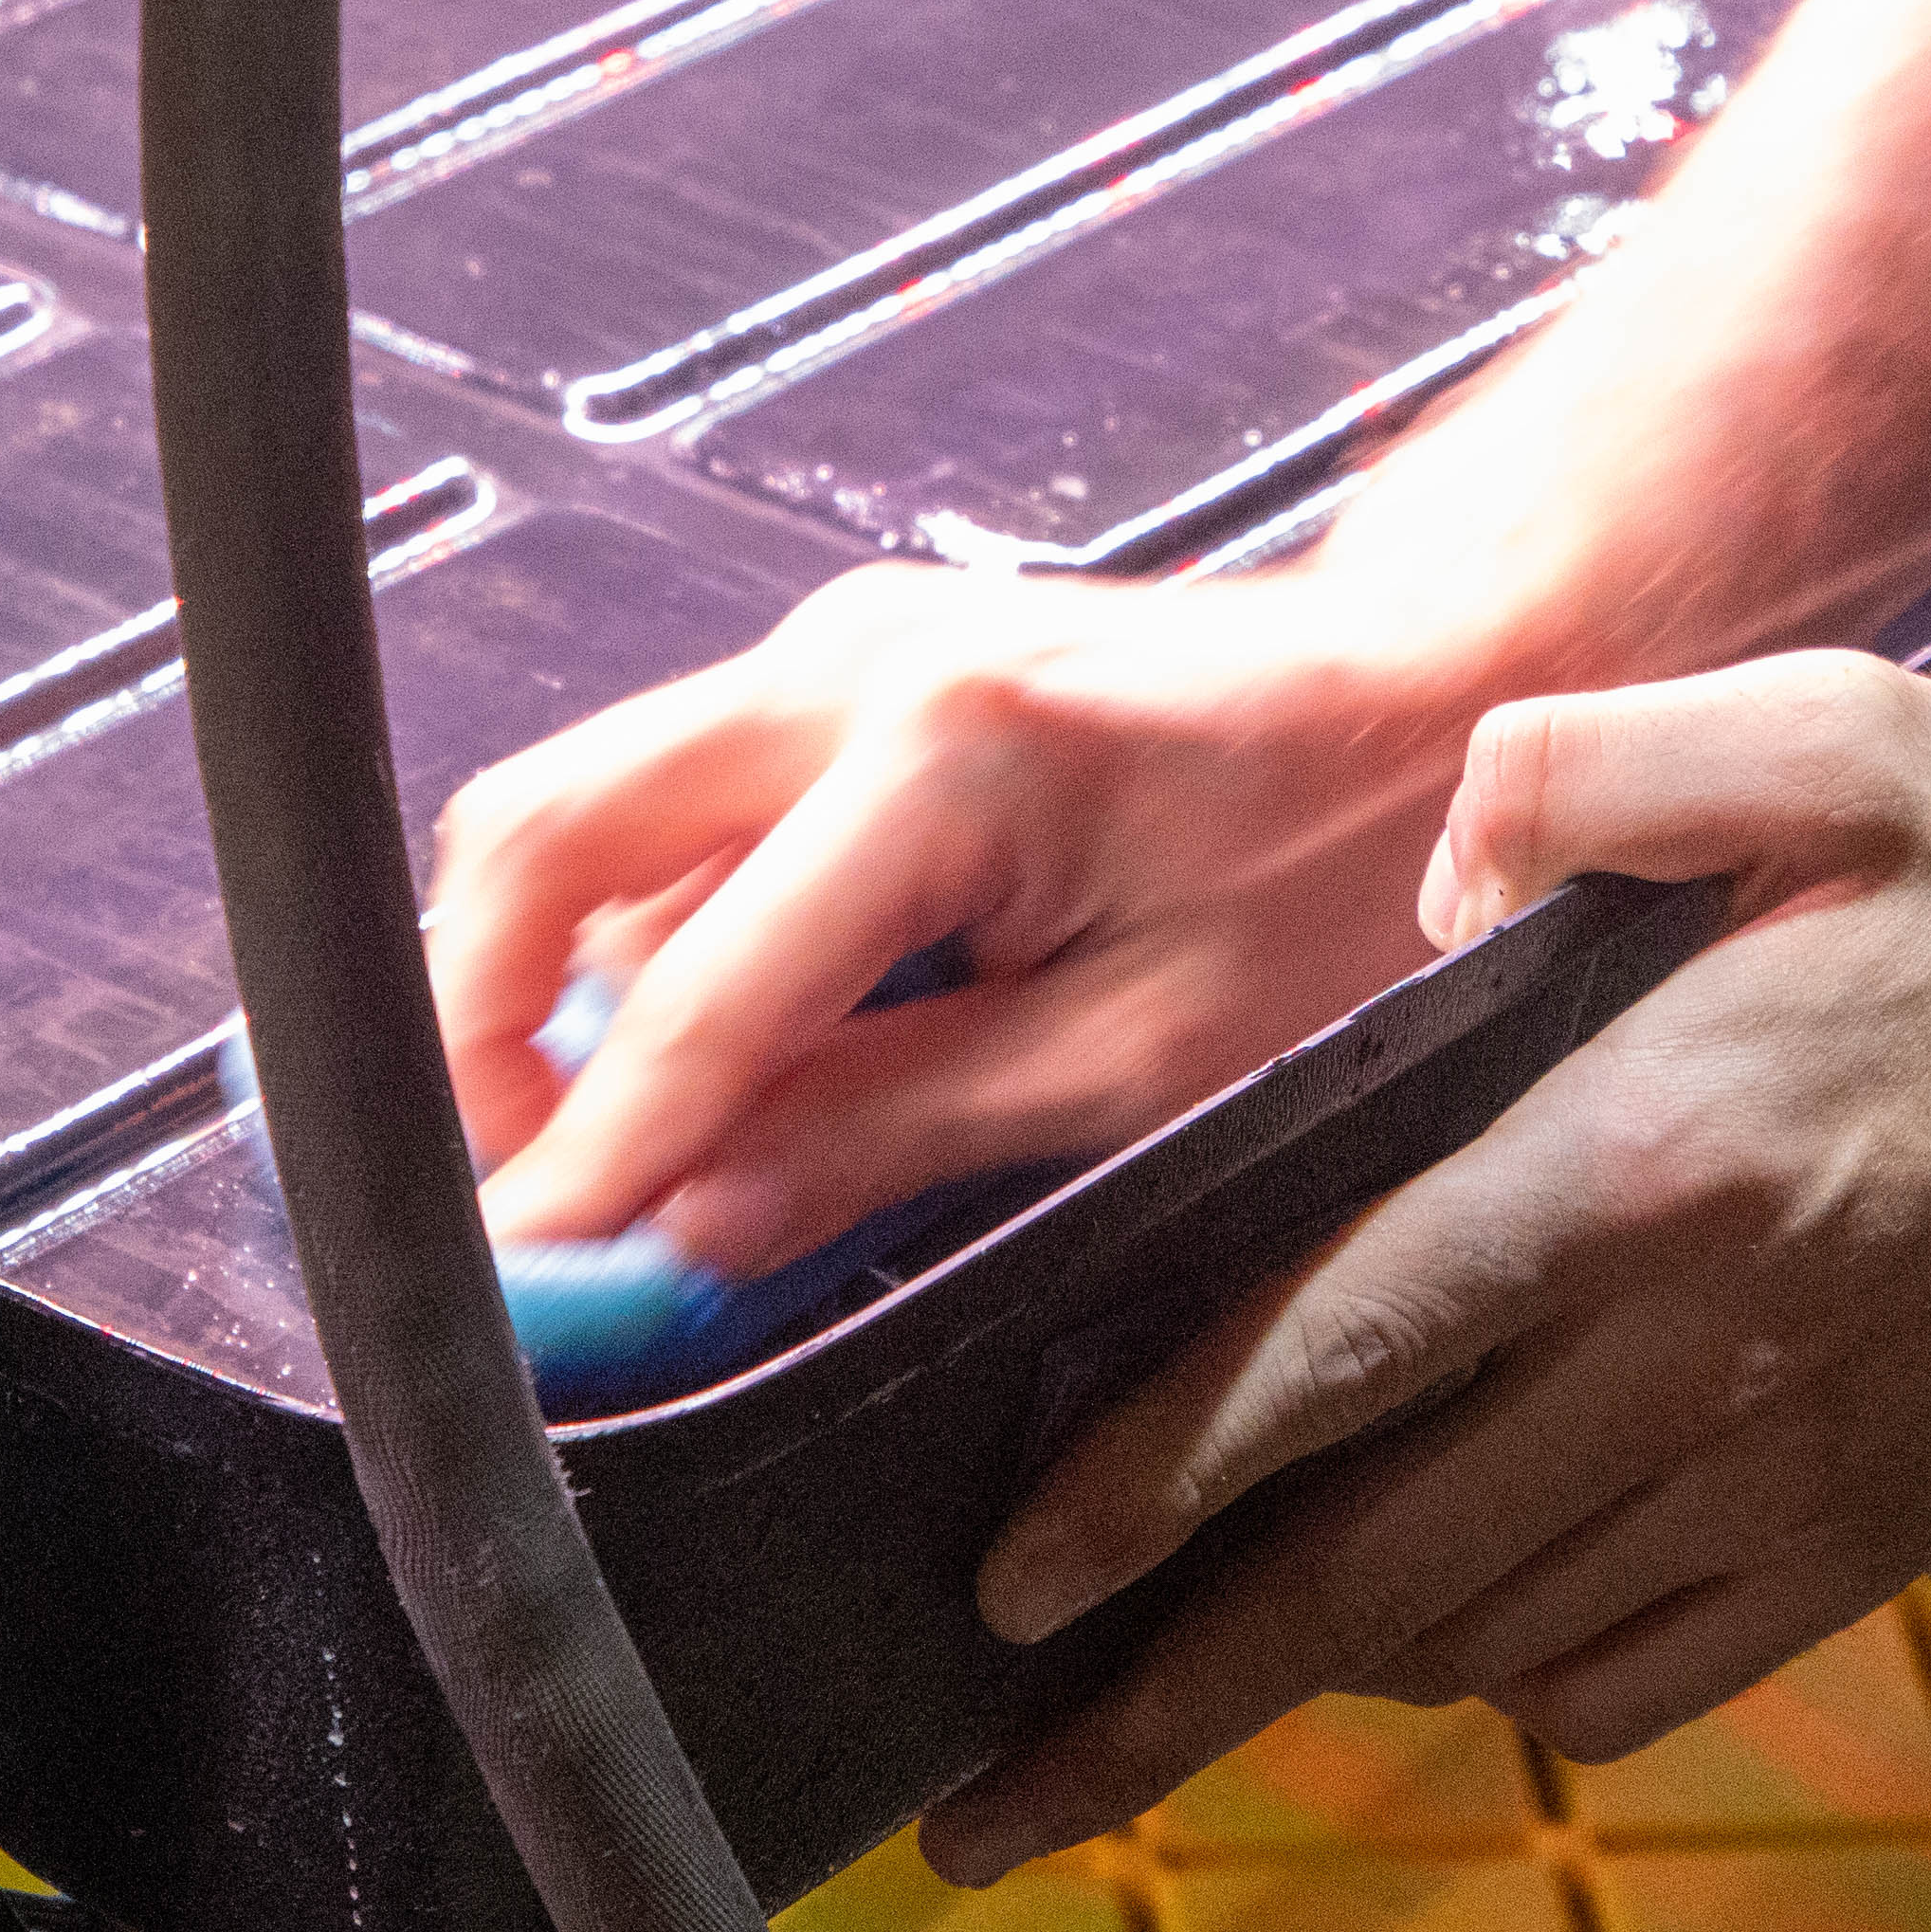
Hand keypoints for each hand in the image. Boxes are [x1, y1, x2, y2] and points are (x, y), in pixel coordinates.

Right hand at [429, 560, 1523, 1273]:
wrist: (1447, 690)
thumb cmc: (1348, 872)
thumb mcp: (1145, 1059)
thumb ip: (895, 1135)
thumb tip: (683, 1225)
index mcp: (943, 752)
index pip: (689, 993)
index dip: (585, 1160)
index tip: (520, 1282)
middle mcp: (852, 662)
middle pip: (545, 832)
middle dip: (483, 1030)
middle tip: (515, 1201)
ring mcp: (840, 649)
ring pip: (596, 820)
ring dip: (561, 989)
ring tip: (612, 1163)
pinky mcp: (853, 672)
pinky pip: (681, 811)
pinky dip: (650, 942)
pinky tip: (720, 1069)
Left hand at [923, 657, 1930, 1878]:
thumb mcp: (1817, 729)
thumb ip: (1579, 768)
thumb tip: (1438, 869)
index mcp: (1645, 1160)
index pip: (1329, 1353)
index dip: (1146, 1478)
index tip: (1014, 1576)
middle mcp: (1696, 1349)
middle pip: (1366, 1564)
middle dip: (1160, 1689)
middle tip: (1002, 1782)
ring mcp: (1783, 1468)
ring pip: (1482, 1632)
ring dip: (1320, 1669)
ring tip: (1177, 1686)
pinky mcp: (1861, 1534)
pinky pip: (1634, 1676)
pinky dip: (1511, 1684)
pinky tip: (1443, 1637)